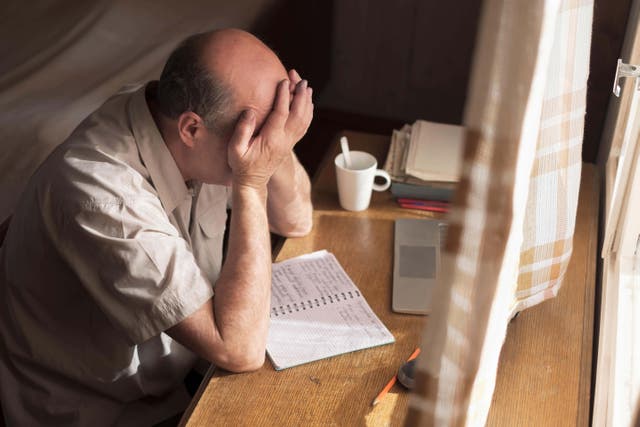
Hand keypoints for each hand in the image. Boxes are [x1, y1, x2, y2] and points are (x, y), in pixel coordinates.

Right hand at [228, 73, 312, 188]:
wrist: (253, 181)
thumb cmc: (241, 164)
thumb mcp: (235, 149)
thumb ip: (242, 131)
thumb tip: (250, 112)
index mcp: (271, 139)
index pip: (281, 114)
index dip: (284, 96)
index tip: (283, 81)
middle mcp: (284, 140)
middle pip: (298, 114)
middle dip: (300, 94)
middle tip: (299, 78)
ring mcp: (289, 142)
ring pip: (304, 119)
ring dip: (306, 101)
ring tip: (305, 85)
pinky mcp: (290, 143)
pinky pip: (304, 126)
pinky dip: (308, 112)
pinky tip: (307, 102)